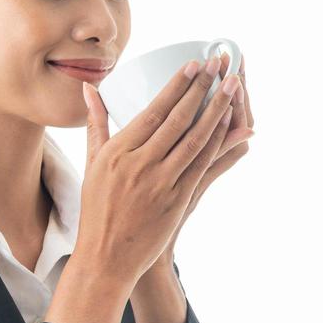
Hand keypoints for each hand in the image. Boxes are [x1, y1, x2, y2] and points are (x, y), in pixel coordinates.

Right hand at [78, 55, 239, 286]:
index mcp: (117, 153)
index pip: (153, 111)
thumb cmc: (97, 208)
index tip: (193, 65)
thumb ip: (96, 124)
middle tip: (218, 65)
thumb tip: (90, 89)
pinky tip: (229, 124)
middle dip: (201, 89)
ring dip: (217, 110)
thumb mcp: (93, 164)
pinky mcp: (177, 200)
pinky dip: (218, 142)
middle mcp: (139, 165)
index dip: (177, 86)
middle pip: (177, 119)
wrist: (106, 257)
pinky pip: (202, 165)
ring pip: (195, 139)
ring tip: (232, 86)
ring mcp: (160, 184)